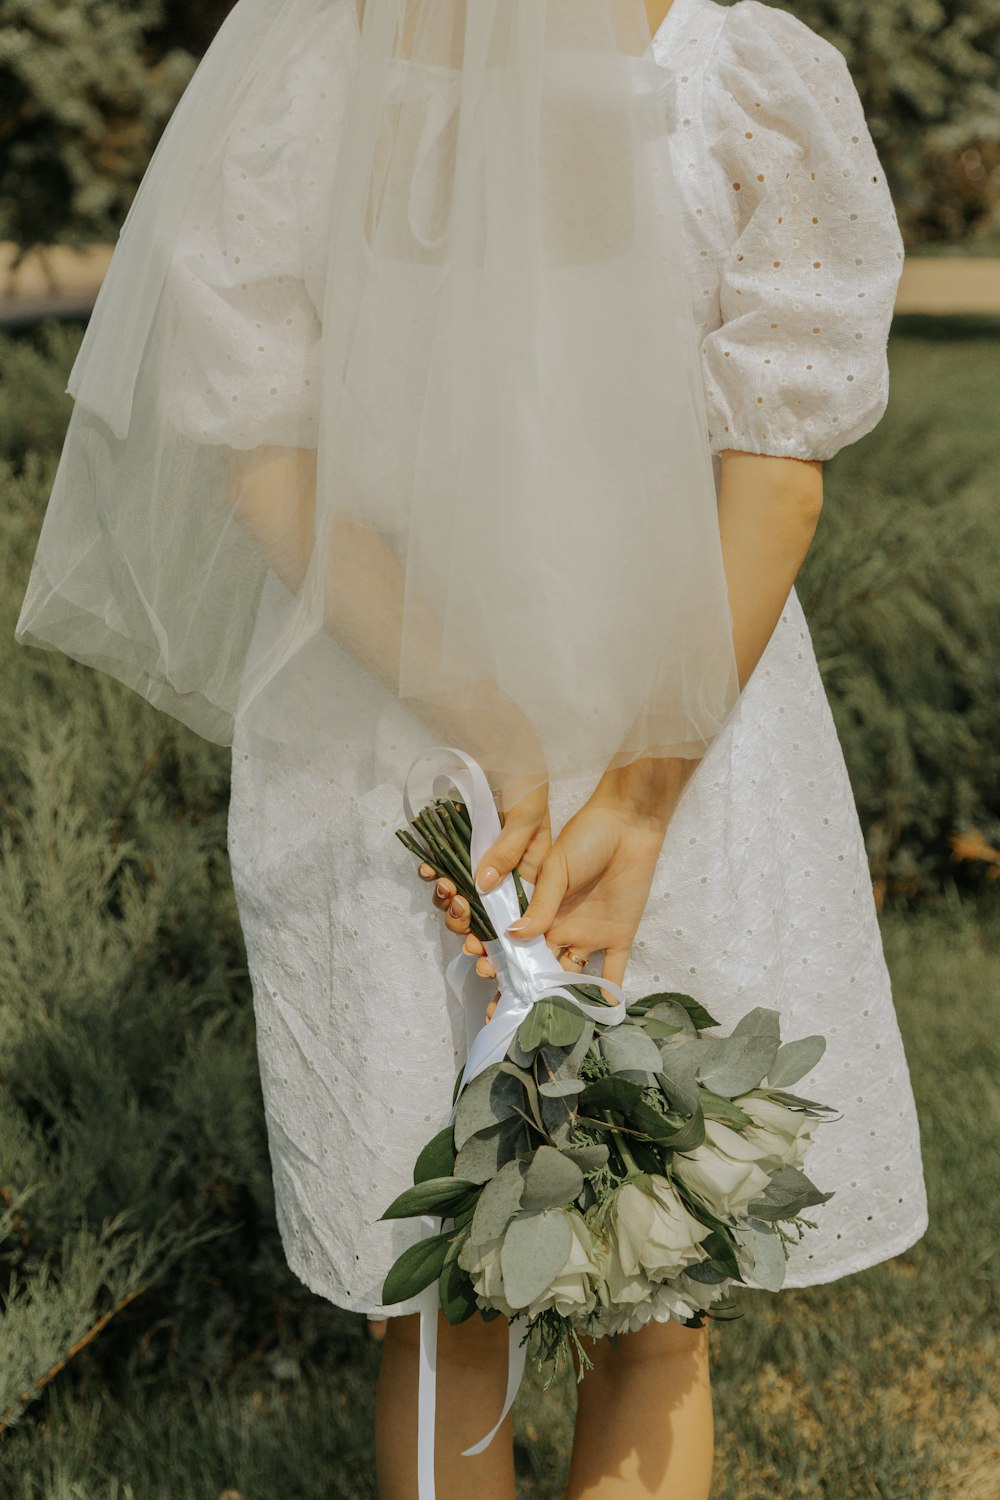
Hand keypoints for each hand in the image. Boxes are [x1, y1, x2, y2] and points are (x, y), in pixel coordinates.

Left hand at [417, 778, 552, 980]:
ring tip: (443, 886)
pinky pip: (442, 873)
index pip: (513, 922)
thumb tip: (482, 886)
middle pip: (483, 918)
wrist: (507, 754)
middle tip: (458, 909)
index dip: (495, 942)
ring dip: (447, 901)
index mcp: (531, 881)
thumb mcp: (526, 817)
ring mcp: (480, 868)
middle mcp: (505, 880)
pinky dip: (431, 876)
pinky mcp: (460, 854)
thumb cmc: (528, 786)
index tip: (478, 953)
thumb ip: (507, 852)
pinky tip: (427, 870)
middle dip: (466, 923)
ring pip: (460, 901)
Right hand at [422, 756, 697, 992]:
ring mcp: (589, 935)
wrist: (628, 824)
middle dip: (520, 989)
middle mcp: (560, 928)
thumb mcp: (555, 868)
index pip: (515, 942)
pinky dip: (608, 995)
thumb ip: (539, 903)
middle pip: (537, 968)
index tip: (484, 971)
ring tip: (542, 1022)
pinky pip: (613, 972)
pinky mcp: (619, 937)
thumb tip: (513, 935)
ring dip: (556, 998)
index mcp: (540, 910)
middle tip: (502, 1011)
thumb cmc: (585, 838)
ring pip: (569, 976)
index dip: (500, 958)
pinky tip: (600, 1016)